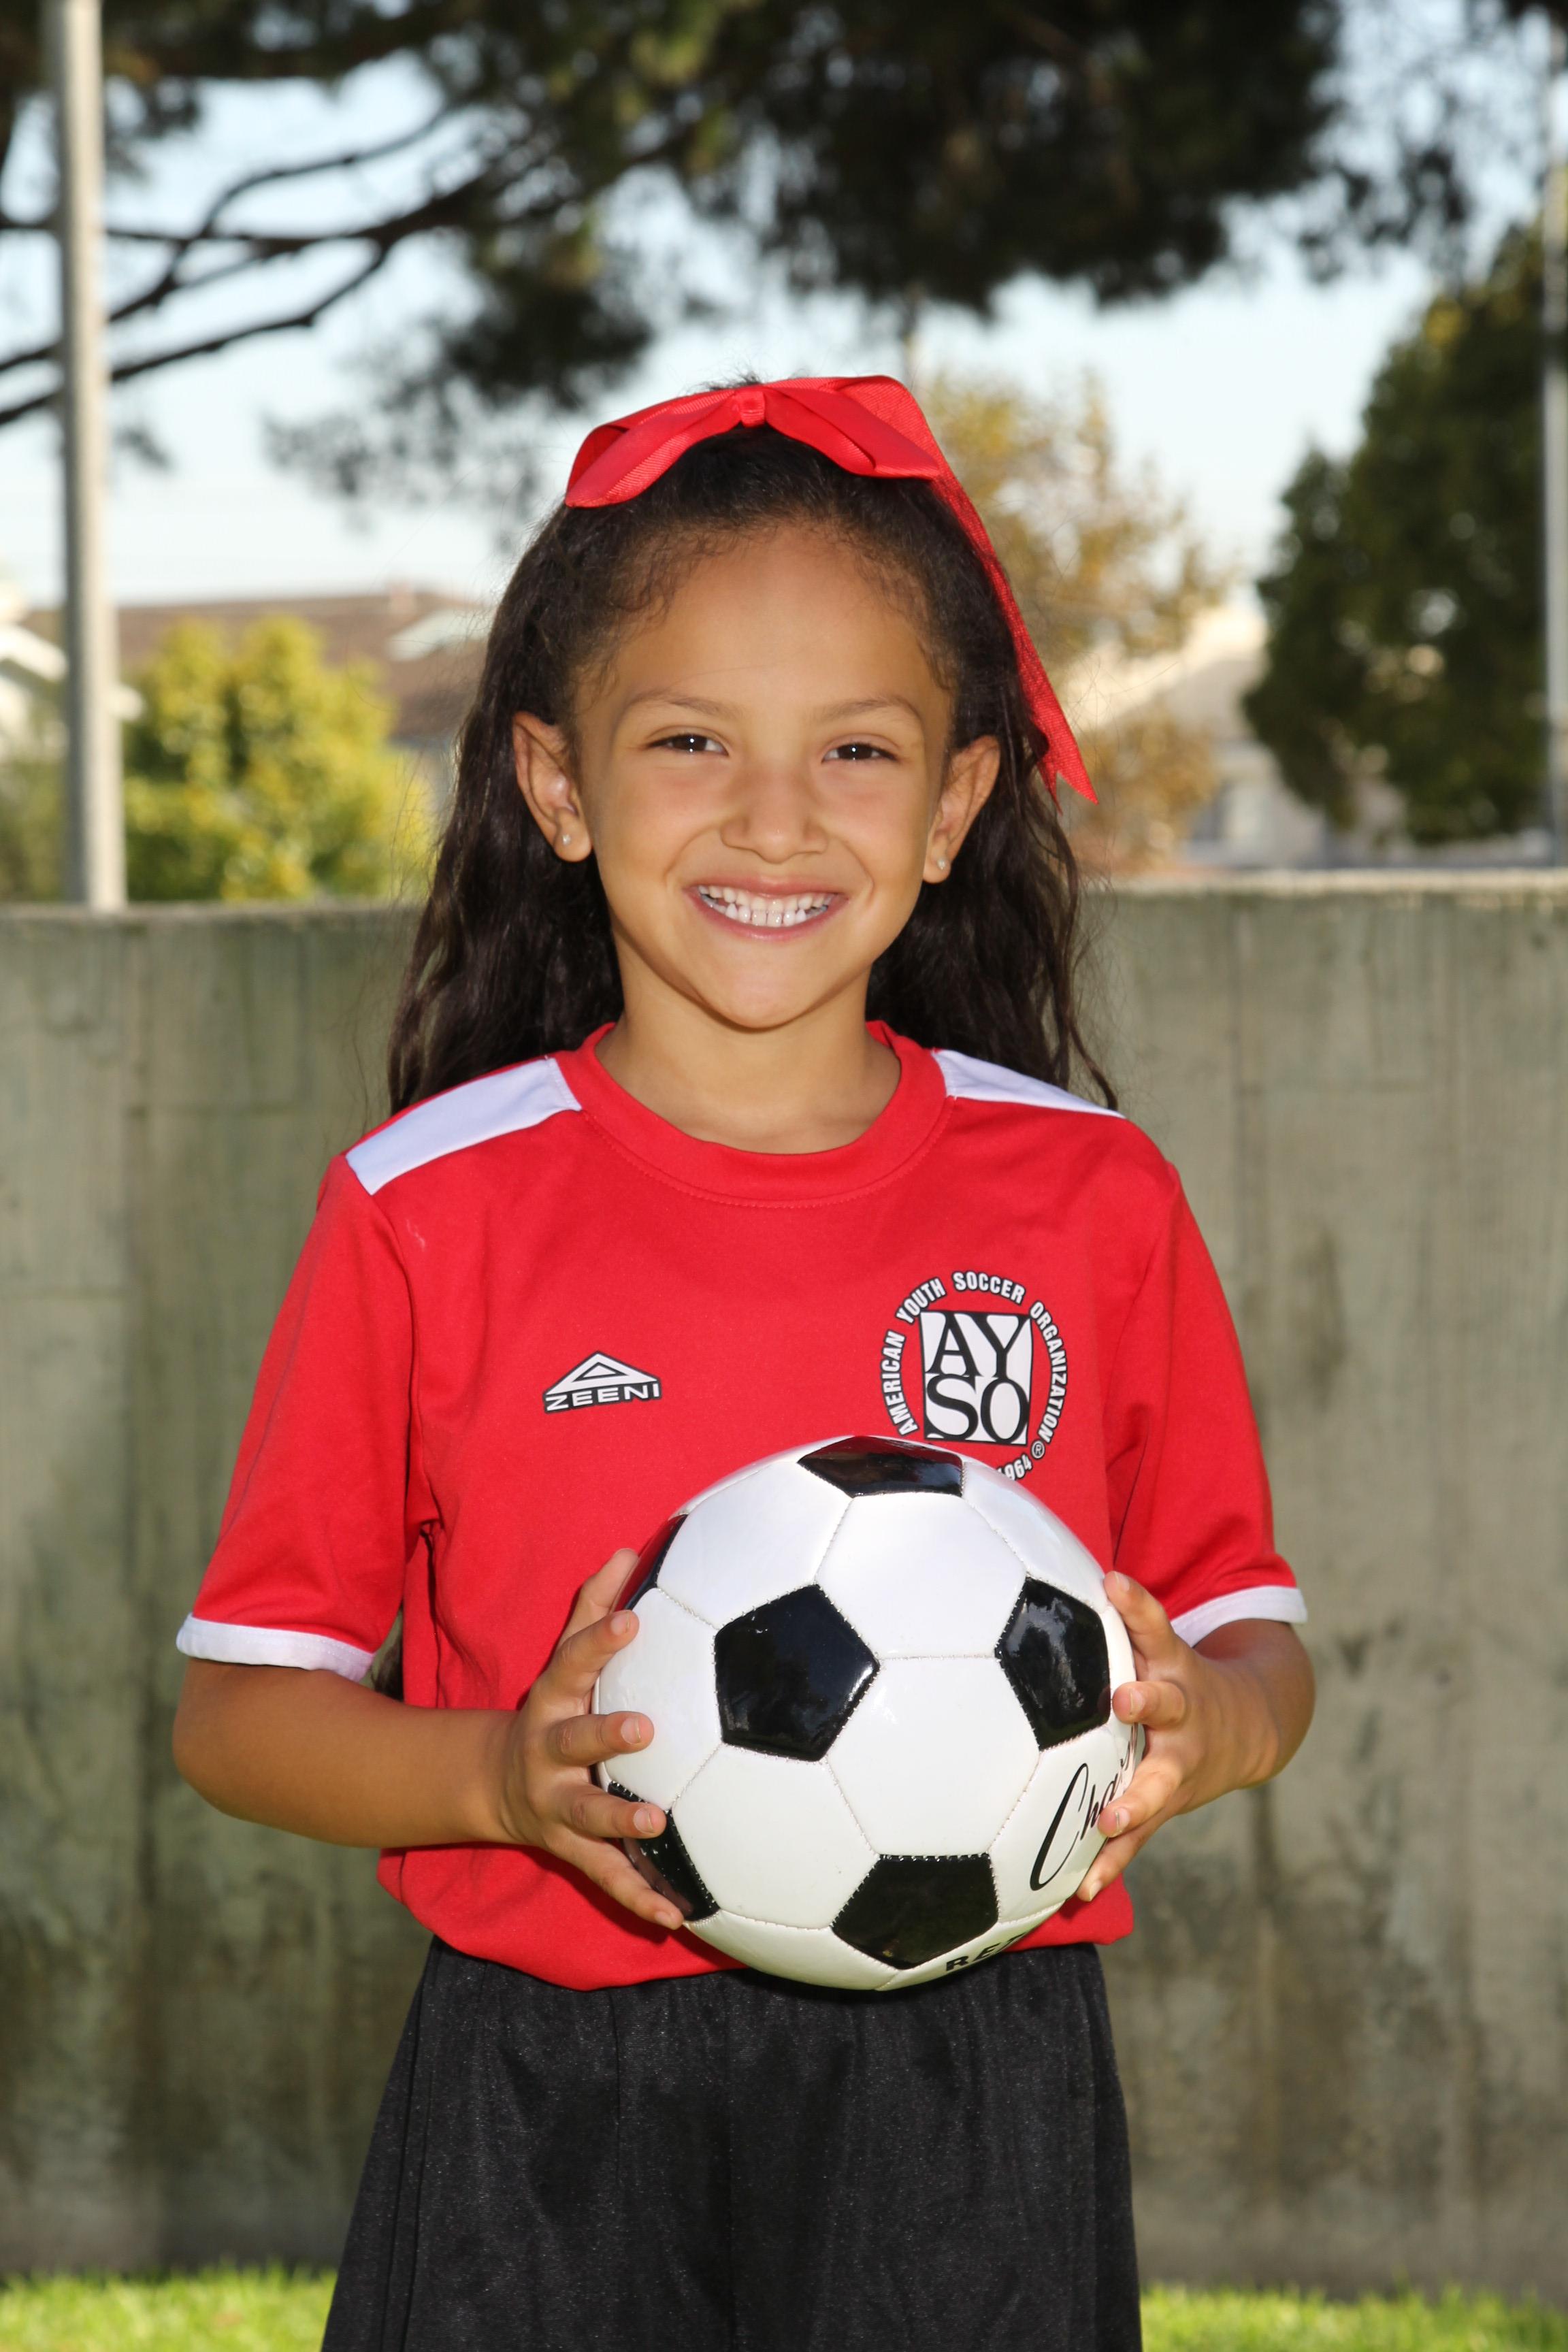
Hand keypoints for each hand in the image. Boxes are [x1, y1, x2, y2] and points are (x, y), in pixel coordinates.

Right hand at [492, 1551, 682, 1932]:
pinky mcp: (572, 1850)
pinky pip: (607, 1878)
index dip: (599, 1641)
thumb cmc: (554, 1709)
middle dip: (606, 1736)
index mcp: (552, 1702)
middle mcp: (550, 1755)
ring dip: (621, 1821)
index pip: (573, 1663)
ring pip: (587, 1817)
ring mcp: (557, 1807)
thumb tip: (628, 1549)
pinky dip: (640, 1898)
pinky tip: (678, 1914)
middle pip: (574, 1743)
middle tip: (646, 1728)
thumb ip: (592, 1610)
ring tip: (658, 1822)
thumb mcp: (563, 1662)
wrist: (497, 1784)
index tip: (632, 1619)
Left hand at [1077, 1573, 1307, 1902]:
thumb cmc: (1181, 1676)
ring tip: (1106, 1820)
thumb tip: (1078, 1570)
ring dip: (1131, 1802)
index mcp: (1174, 1669)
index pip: (1157, 1626)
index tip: (1114, 1582)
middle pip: (1166, 1706)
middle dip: (1146, 1703)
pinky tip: (1079, 1888)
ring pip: (1157, 1784)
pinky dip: (1111, 1862)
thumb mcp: (1164, 1642)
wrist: (1252, 1728)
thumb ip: (1129, 1613)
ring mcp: (1179, 1764)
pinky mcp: (1168, 1802)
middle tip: (1124, 1700)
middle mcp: (1181, 1715)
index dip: (1137, 1605)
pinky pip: (1138, 1837)